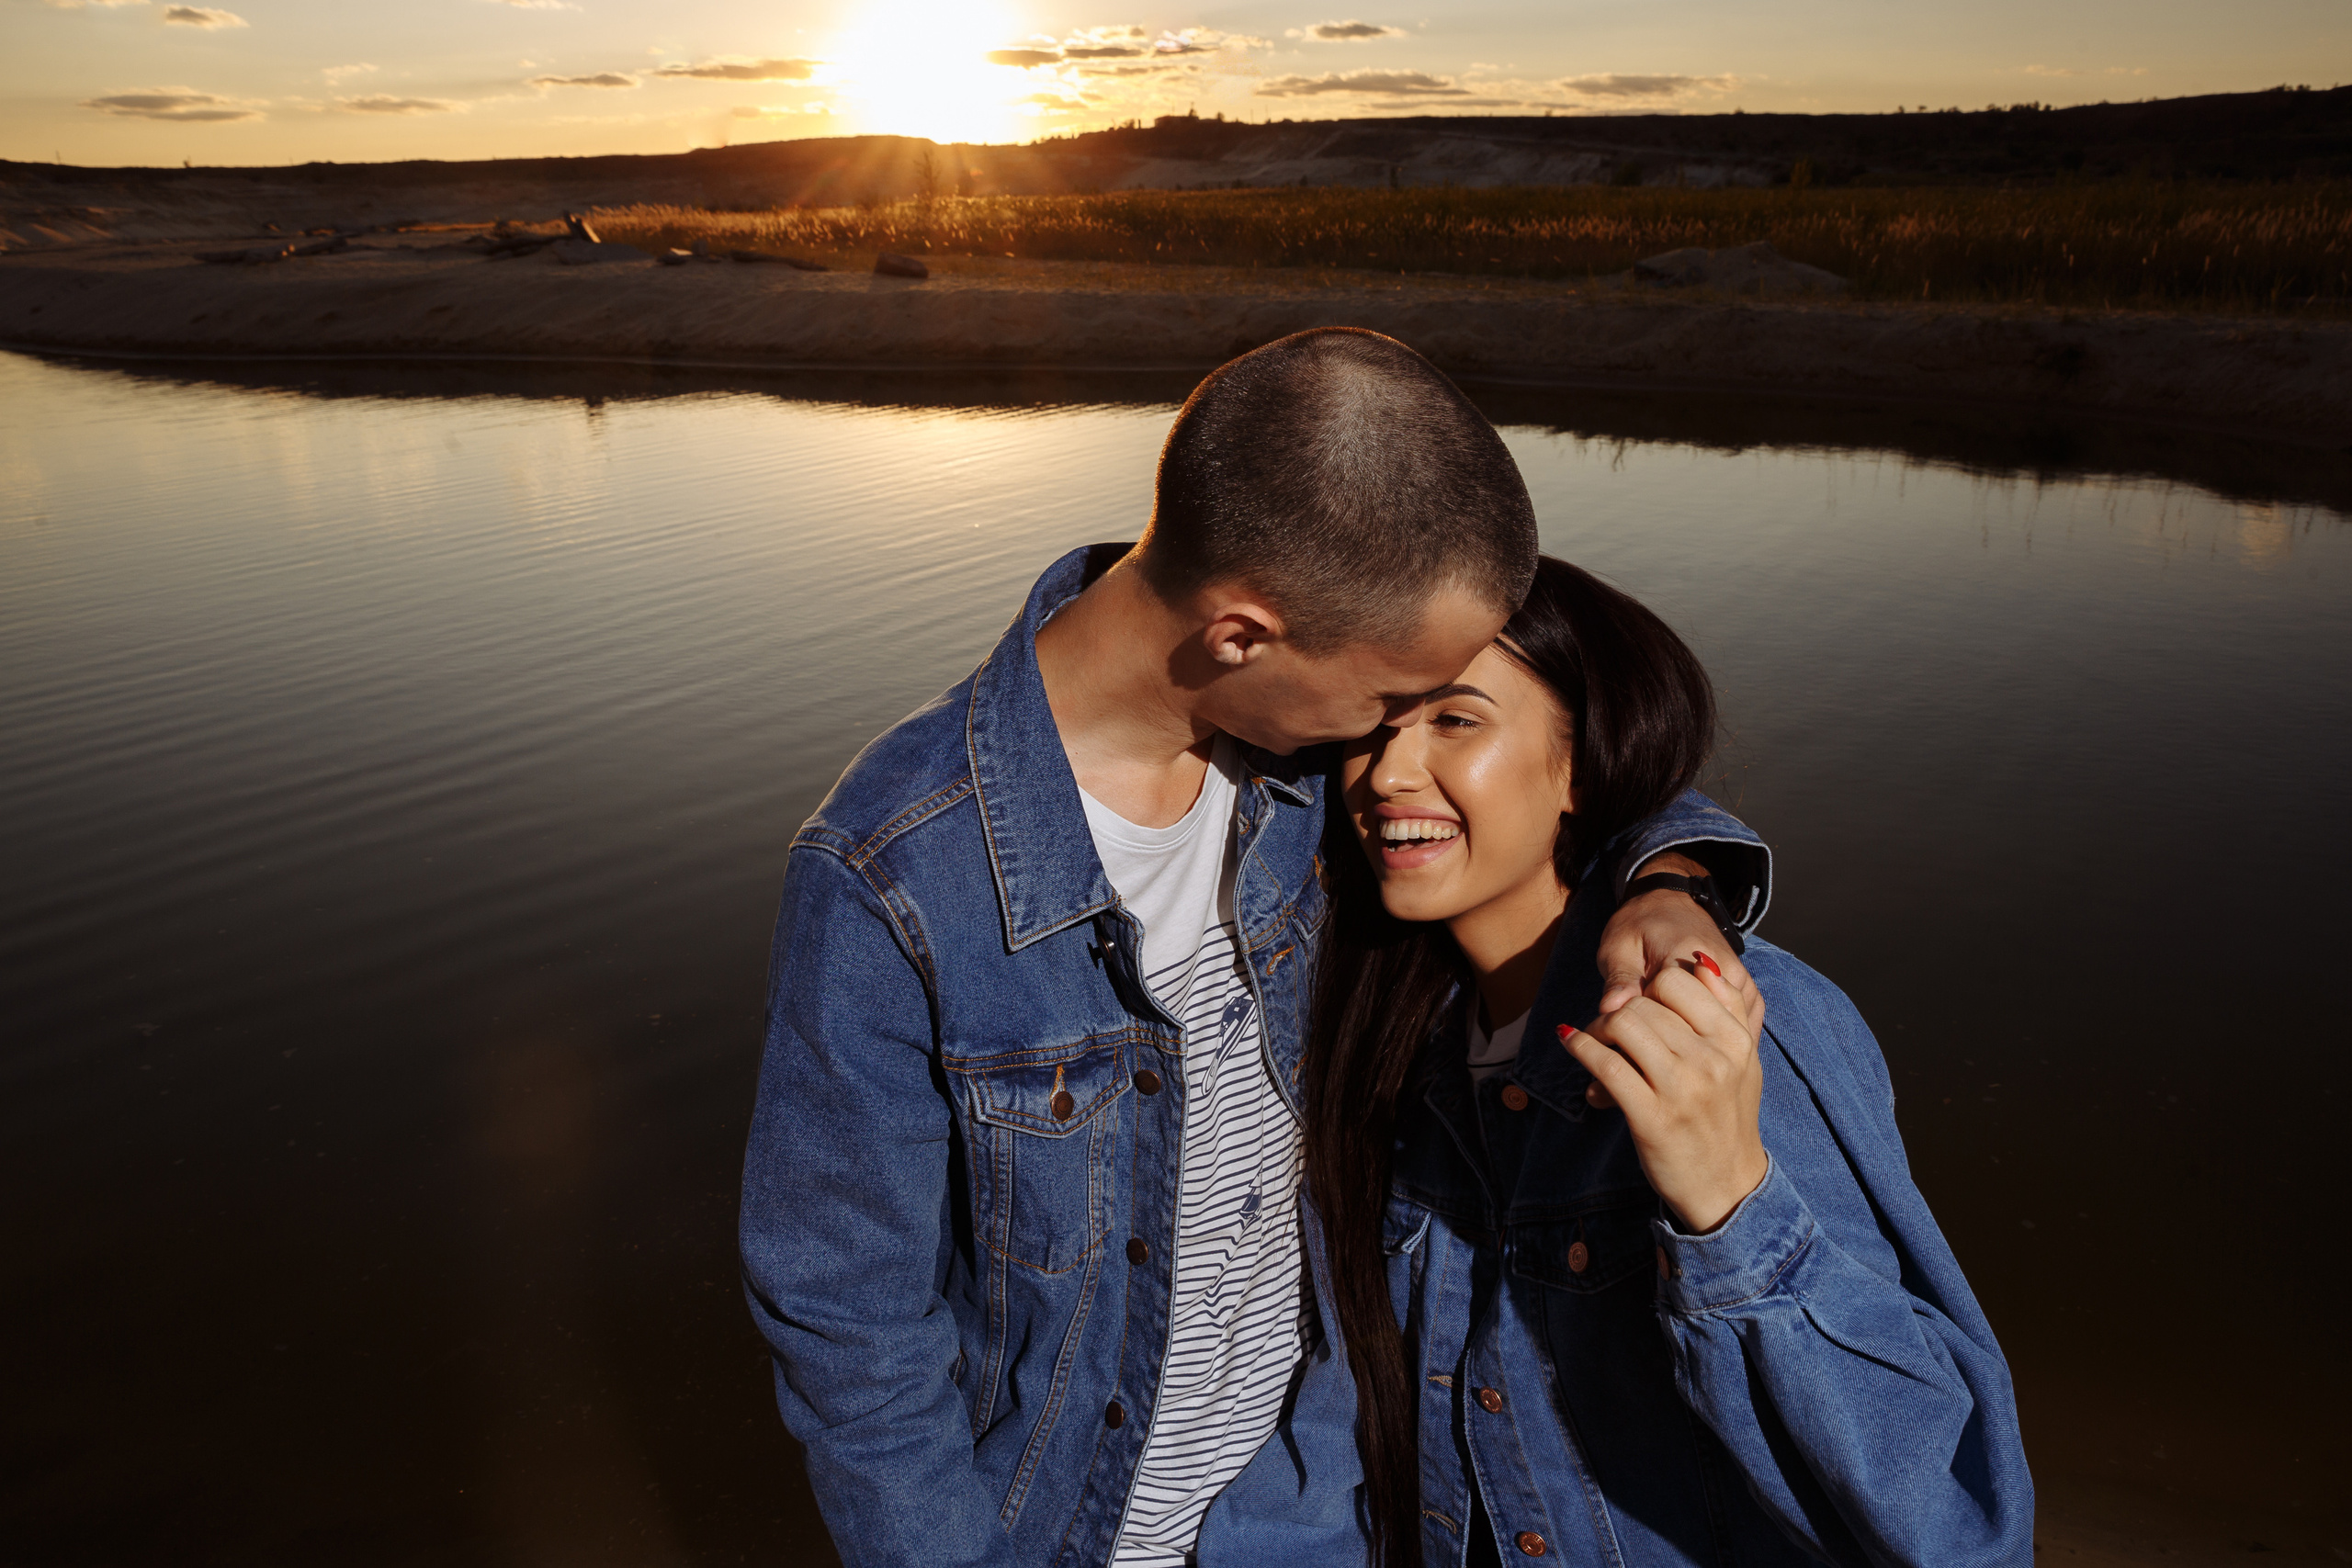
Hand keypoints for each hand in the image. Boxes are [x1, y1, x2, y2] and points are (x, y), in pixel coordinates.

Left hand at [1560, 957, 1768, 1234]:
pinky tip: (1571, 1042)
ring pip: (1622, 1023)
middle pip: (1644, 1001)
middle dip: (1619, 1008)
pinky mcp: (1650, 1116)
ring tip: (1595, 1038)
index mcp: (1735, 1040)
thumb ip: (1729, 1009)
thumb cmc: (1728, 1117)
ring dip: (1598, 1026)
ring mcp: (1681, 1088)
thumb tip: (1701, 962)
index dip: (1649, 985)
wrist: (1727, 1187)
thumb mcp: (1744, 1061)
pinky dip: (1580, 1046)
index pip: (1677, 978)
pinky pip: (1605, 1063)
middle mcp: (1712, 1060)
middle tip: (1609, 1026)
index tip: (1641, 1004)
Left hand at [1595, 854, 1761, 1031]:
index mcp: (1686, 958)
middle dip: (1673, 1041)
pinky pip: (1740, 1027)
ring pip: (1725, 1033)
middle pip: (1700, 1029)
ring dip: (1701, 1045)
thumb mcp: (1618, 946)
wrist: (1673, 898)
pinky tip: (1701, 1050)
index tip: (1623, 1032)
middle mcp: (1722, 972)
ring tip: (1675, 1048)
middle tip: (1647, 1040)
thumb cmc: (1640, 923)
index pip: (1667, 1012)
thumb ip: (1619, 979)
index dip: (1644, 1029)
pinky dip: (1721, 1042)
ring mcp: (1740, 983)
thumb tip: (1610, 1010)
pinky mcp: (1747, 991)